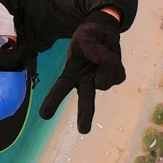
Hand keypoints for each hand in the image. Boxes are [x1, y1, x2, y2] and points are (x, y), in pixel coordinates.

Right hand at [39, 10, 125, 133]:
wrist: (103, 32)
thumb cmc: (88, 38)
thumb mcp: (84, 37)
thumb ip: (90, 48)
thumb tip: (102, 60)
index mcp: (72, 73)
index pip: (61, 89)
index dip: (53, 101)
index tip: (44, 115)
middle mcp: (86, 82)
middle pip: (85, 100)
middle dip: (85, 114)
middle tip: (83, 131)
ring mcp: (101, 81)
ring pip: (105, 81)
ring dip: (106, 64)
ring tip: (103, 52)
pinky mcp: (116, 78)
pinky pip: (118, 74)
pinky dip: (115, 63)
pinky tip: (111, 56)